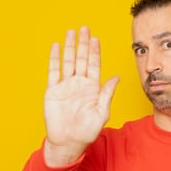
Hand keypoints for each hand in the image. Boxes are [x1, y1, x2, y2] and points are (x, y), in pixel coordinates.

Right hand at [44, 26, 118, 166]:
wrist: (68, 142)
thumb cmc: (87, 131)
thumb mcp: (101, 112)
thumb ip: (107, 93)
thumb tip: (117, 77)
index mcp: (93, 88)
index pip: (94, 65)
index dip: (95, 51)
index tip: (96, 38)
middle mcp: (80, 84)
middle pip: (82, 59)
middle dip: (83, 44)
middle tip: (85, 28)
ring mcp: (66, 86)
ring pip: (68, 61)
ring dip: (70, 47)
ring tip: (71, 32)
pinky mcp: (53, 90)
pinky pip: (54, 71)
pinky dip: (55, 58)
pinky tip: (56, 46)